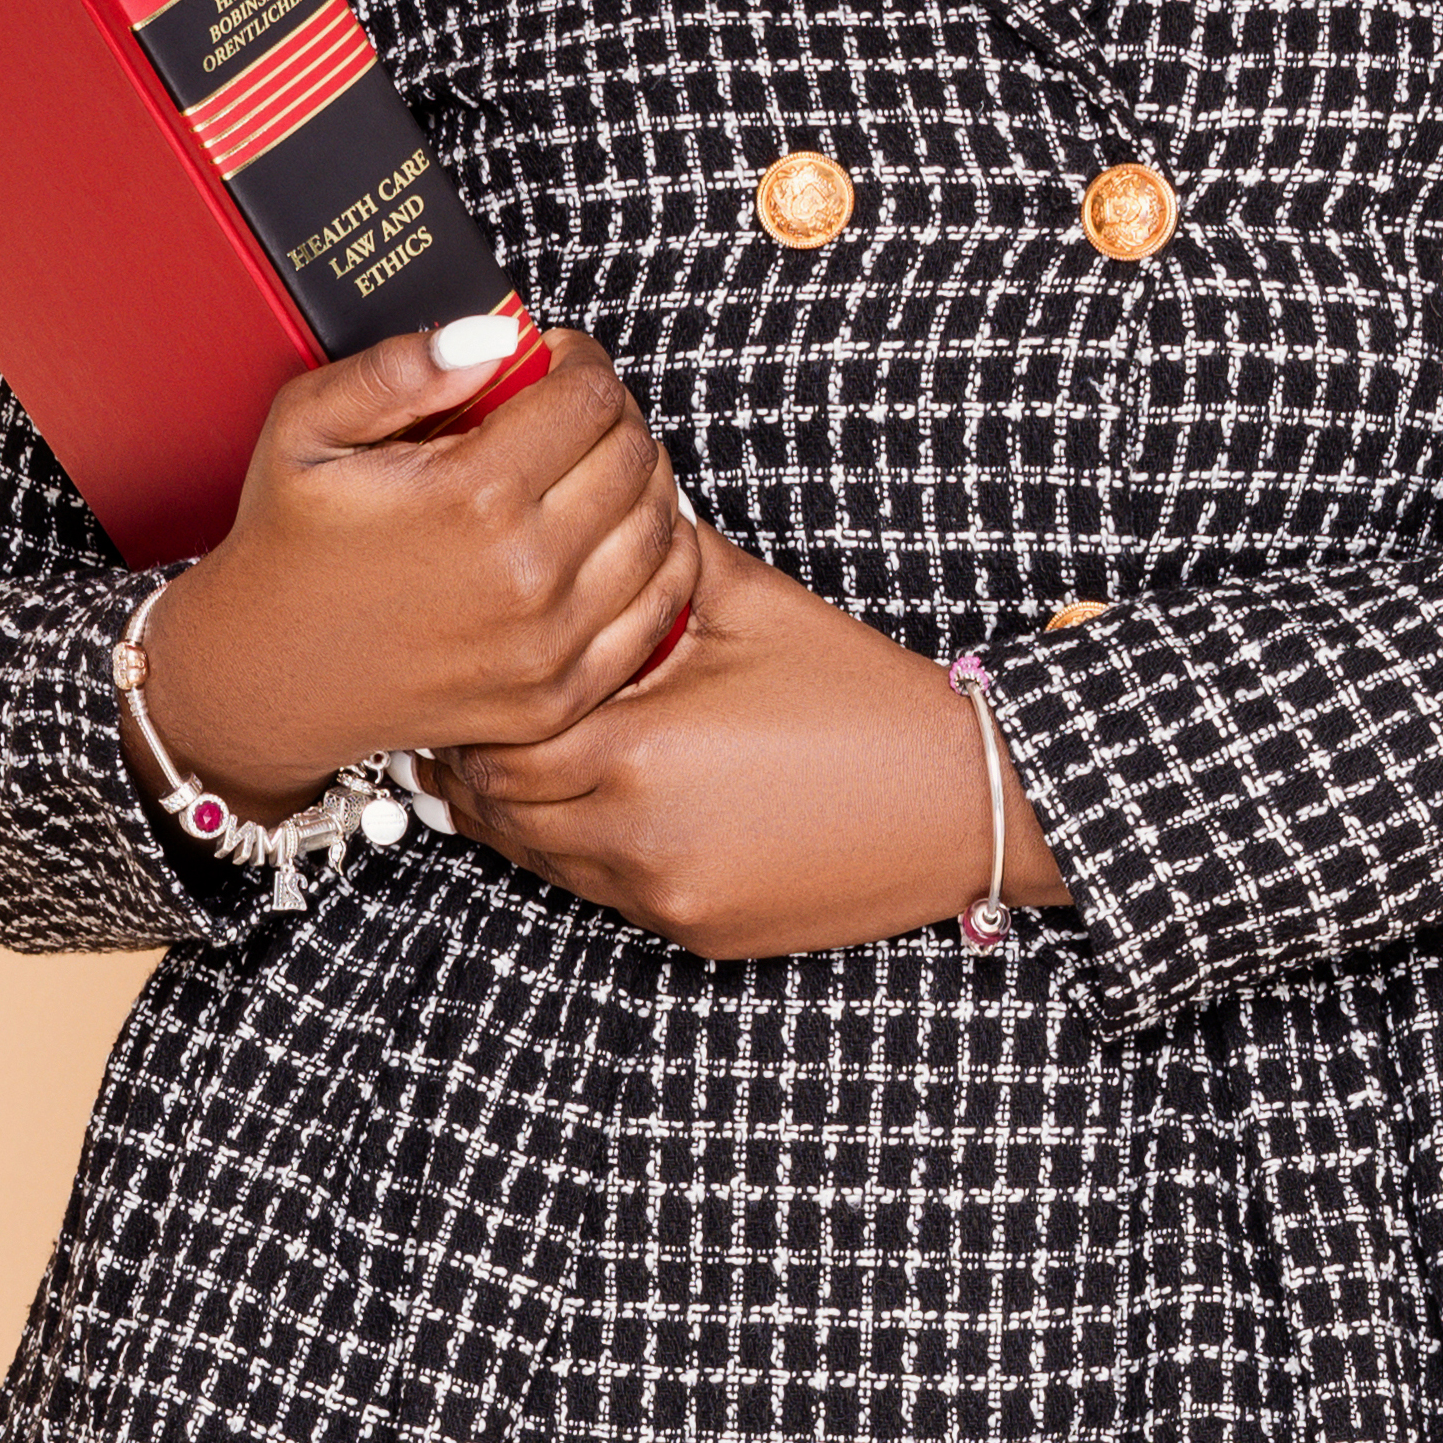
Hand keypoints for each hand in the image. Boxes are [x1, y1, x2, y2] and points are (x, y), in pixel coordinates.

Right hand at [133, 322, 701, 815]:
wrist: (271, 676)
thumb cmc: (291, 546)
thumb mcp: (307, 428)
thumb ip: (398, 369)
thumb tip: (492, 338)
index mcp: (472, 495)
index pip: (590, 397)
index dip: (579, 361)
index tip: (553, 361)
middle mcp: (526, 573)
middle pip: (635, 456)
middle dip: (613, 415)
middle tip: (571, 413)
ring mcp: (549, 644)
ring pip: (662, 527)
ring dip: (641, 481)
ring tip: (592, 468)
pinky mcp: (559, 695)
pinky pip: (658, 608)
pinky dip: (659, 560)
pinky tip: (616, 535)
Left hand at [431, 542, 1073, 960]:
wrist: (963, 798)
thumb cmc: (857, 693)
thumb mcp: (750, 601)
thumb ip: (652, 554)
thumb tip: (587, 510)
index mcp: (635, 752)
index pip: (495, 746)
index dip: (479, 711)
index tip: (483, 674)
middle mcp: (636, 839)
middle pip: (502, 812)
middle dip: (488, 764)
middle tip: (488, 715)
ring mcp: (666, 897)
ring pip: (542, 861)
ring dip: (530, 813)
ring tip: (535, 755)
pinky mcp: (695, 932)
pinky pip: (603, 894)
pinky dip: (589, 851)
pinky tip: (612, 801)